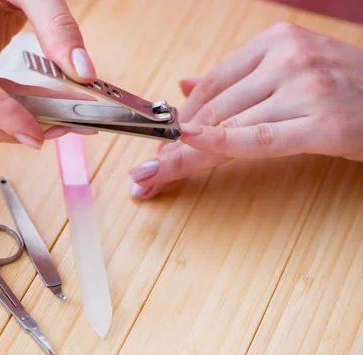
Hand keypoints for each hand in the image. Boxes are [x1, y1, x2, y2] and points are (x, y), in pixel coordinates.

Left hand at [129, 22, 362, 198]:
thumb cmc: (344, 88)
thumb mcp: (291, 69)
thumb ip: (237, 77)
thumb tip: (184, 83)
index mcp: (274, 42)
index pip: (212, 83)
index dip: (179, 118)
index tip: (158, 142)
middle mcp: (287, 58)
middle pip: (213, 107)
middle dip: (175, 143)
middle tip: (149, 168)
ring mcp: (305, 87)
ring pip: (228, 125)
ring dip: (186, 155)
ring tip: (159, 175)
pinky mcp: (323, 122)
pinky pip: (257, 139)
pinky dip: (218, 146)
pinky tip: (187, 153)